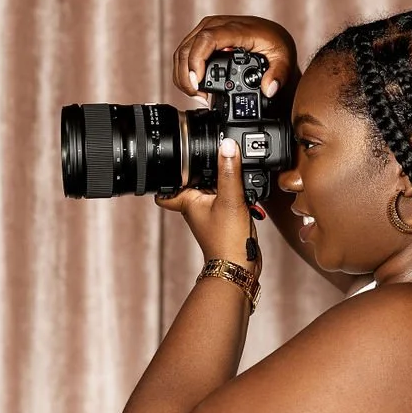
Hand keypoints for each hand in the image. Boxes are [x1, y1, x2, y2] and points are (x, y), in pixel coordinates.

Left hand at [154, 136, 262, 278]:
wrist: (239, 266)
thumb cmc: (226, 241)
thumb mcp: (230, 199)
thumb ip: (229, 171)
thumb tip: (226, 146)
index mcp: (188, 201)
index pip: (165, 186)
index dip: (166, 172)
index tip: (173, 159)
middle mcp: (196, 207)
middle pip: (194, 181)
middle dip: (203, 169)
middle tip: (213, 156)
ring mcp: (210, 213)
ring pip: (212, 188)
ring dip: (222, 180)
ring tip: (233, 172)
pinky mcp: (224, 217)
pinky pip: (226, 197)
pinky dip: (234, 191)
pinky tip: (245, 189)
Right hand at [171, 15, 297, 103]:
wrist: (273, 35)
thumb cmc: (276, 44)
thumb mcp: (284, 59)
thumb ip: (279, 75)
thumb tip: (269, 88)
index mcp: (236, 28)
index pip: (207, 39)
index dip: (197, 61)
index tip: (198, 82)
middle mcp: (217, 24)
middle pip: (188, 47)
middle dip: (186, 76)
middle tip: (198, 97)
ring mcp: (207, 28)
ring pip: (182, 50)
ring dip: (183, 76)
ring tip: (198, 95)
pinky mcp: (202, 35)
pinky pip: (185, 51)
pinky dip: (185, 71)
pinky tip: (195, 86)